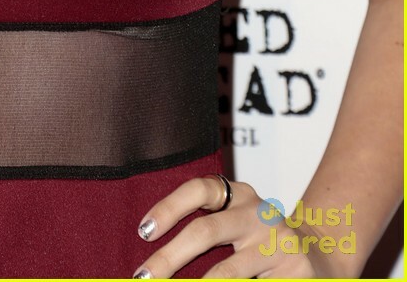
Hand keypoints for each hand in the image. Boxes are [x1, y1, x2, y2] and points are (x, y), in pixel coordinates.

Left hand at [131, 176, 344, 278]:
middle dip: (169, 258)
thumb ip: (204, 230)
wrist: (320, 256)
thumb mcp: (235, 224)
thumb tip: (154, 261)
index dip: (168, 208)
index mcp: (238, 194)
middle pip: (206, 231)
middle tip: (143, 278)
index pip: (199, 190)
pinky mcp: (296, 272)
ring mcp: (279, 243)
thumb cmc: (259, 243)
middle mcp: (258, 213)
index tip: (144, 232)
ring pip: (228, 271)